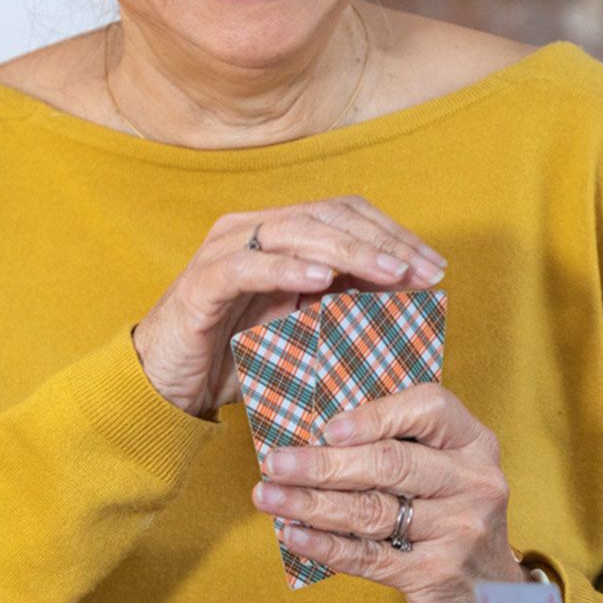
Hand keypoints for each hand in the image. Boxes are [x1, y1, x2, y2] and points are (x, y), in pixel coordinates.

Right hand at [133, 198, 444, 418]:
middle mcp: (252, 230)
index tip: (434, 267)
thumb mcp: (302, 329)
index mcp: (280, 235)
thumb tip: (407, 304)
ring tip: (390, 271)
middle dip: (384, 241)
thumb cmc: (238, 357)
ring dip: (350, 250)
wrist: (168, 388)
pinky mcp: (201, 283)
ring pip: (296, 231)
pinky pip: (247, 266)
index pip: (346, 215)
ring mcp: (224, 252)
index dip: (394, 234)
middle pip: (330, 215)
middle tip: (423, 271)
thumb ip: (342, 307)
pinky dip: (287, 268)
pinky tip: (322, 280)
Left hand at [255, 382, 524, 602]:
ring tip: (268, 497)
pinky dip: (324, 545)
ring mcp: (461, 531)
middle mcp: (476, 483)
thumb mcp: (447, 481)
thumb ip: (404, 453)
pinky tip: (292, 535)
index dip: (375, 414)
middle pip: (392, 463)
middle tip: (275, 463)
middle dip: (324, 463)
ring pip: (373, 510)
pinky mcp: (438, 576)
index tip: (326, 427)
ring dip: (310, 503)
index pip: (431, 408)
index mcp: (476, 446)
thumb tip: (319, 438)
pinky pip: (369, 556)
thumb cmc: (452, 531)